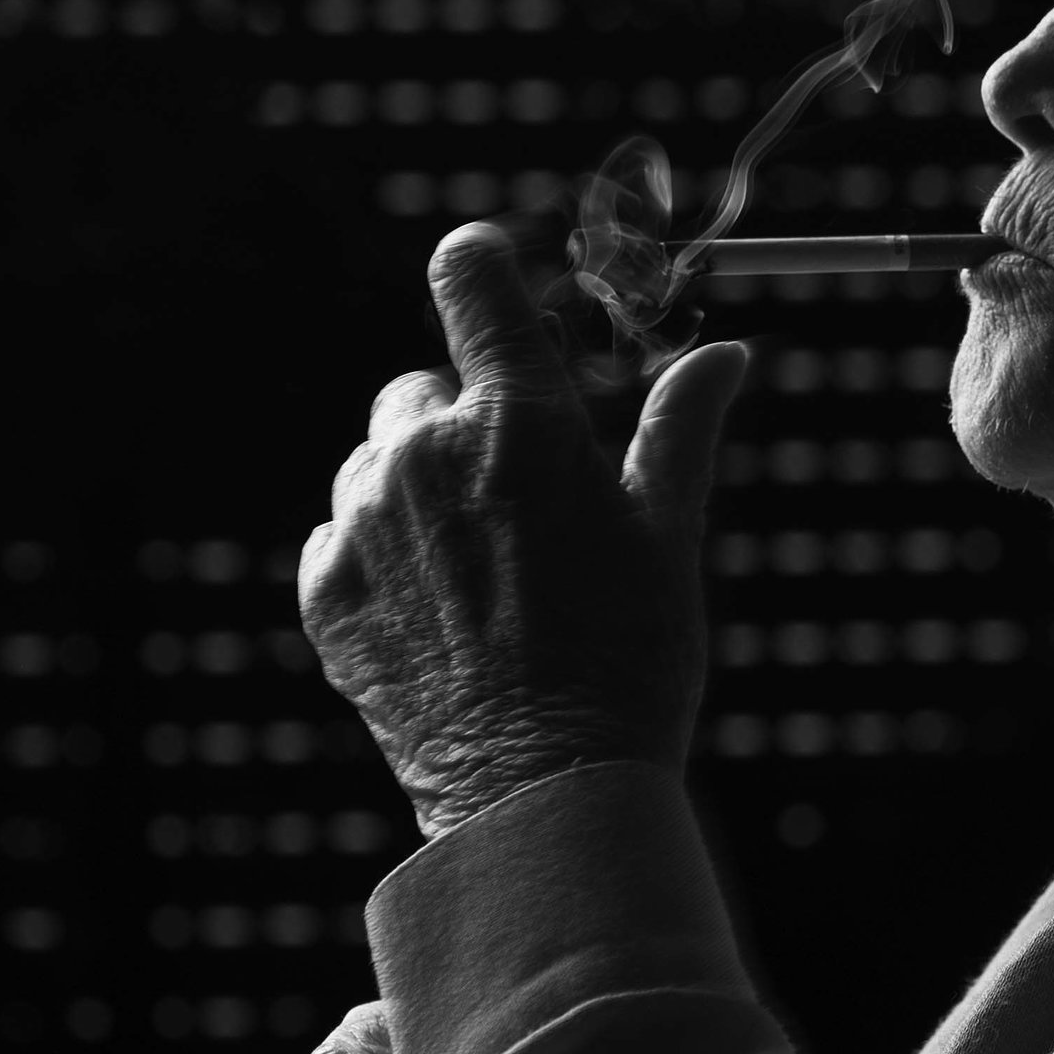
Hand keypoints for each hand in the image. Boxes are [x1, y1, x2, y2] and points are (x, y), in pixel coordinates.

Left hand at [299, 222, 750, 833]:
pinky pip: (340, 534)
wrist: (543, 790)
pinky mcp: (324, 587)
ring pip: (377, 463)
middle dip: (464, 425)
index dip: (479, 264)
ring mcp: (364, 519)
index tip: (487, 270)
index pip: (469, 278)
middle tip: (521, 505)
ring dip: (418, 493)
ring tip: (483, 576)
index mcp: (517, 419)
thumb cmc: (627, 657)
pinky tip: (440, 615)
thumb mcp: (667, 534)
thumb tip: (728, 355)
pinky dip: (380, 556)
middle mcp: (426, 452)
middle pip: (423, 389)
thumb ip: (681, 426)